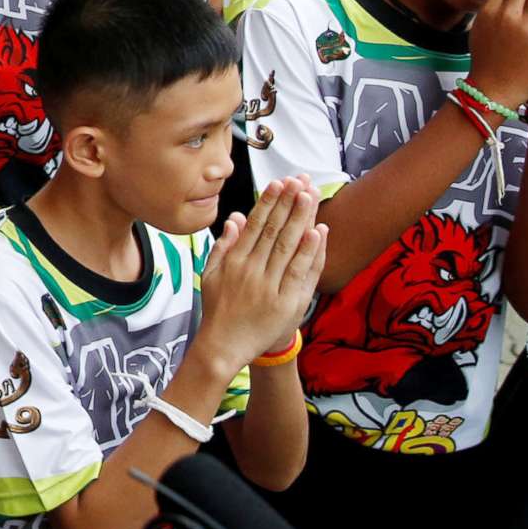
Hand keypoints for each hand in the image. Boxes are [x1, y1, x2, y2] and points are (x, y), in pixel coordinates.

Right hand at [195, 177, 327, 370]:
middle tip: (300, 181)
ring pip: (288, 247)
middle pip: (274, 231)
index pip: (256, 225)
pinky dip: (310, 252)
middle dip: (288, 204)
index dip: (269, 202)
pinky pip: (300, 273)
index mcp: (234, 261)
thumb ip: (223, 245)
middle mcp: (251, 270)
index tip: (279, 183)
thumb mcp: (210, 274)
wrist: (224, 347)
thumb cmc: (219, 309)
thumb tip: (235, 218)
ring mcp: (269, 286)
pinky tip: (317, 232)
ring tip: (310, 197)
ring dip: (300, 220)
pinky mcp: (286, 303)